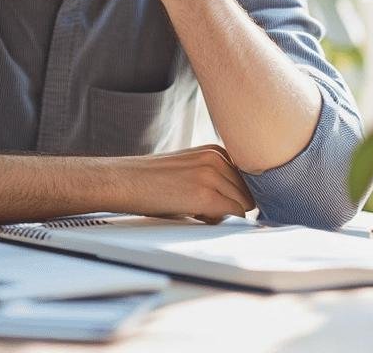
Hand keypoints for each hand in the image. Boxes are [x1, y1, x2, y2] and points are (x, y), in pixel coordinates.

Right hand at [100, 144, 256, 223]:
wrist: (123, 181)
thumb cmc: (151, 180)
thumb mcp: (189, 168)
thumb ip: (215, 178)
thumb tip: (237, 203)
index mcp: (214, 150)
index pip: (247, 179)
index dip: (236, 196)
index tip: (223, 204)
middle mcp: (217, 158)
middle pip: (248, 192)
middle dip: (233, 206)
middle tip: (205, 210)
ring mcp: (212, 175)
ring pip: (244, 205)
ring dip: (226, 215)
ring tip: (197, 211)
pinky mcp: (205, 195)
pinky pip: (233, 215)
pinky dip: (222, 222)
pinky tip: (197, 216)